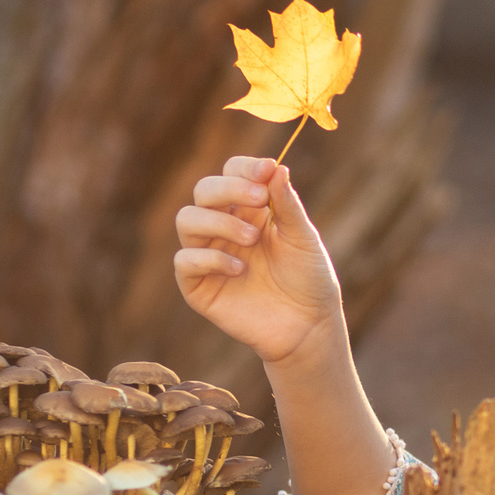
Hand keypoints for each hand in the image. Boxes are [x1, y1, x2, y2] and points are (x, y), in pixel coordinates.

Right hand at [173, 157, 344, 366]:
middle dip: (228, 189)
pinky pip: (184, 260)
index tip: (266, 169)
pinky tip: (240, 268)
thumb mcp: (303, 237)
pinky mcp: (198, 286)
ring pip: (187, 220)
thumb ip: (286, 204)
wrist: (309, 327)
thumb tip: (276, 166)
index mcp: (250, 210)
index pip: (231, 174)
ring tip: (252, 239)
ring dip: (218, 222)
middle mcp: (224, 228)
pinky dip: (210, 258)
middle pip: (203, 190)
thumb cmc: (309, 280)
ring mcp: (208, 255)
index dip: (244, 168)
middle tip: (259, 200)